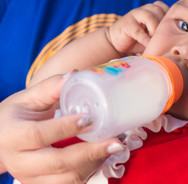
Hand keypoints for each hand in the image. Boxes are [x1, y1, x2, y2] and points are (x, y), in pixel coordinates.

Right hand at [0, 74, 123, 183]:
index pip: (39, 135)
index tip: (90, 119)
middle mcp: (20, 161)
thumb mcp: (27, 98)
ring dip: (94, 163)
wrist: (0, 142)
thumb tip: (75, 75)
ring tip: (114, 147)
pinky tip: (103, 156)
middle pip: (58, 162)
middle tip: (116, 142)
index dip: (65, 128)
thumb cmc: (15, 117)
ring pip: (67, 178)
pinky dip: (89, 171)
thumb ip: (50, 87)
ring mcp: (31, 178)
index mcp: (13, 135)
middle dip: (90, 153)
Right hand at [107, 0, 168, 53]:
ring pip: (149, 16)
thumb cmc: (138, 40)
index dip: (169, 18)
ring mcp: (134, 15)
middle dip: (163, 24)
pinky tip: (147, 46)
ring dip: (155, 29)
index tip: (172, 31)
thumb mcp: (153, 36)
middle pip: (158, 9)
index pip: (165, 7)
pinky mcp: (127, 24)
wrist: (116, 41)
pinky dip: (145, 38)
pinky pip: (138, 30)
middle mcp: (144, 10)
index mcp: (152, 10)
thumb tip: (178, 41)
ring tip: (155, 40)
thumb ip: (163, 34)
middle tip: (164, 37)